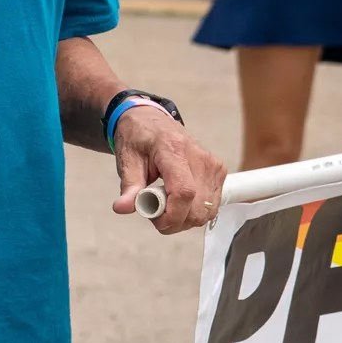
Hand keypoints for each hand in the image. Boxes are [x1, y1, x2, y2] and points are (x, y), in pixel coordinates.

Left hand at [111, 104, 226, 234]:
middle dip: (175, 221)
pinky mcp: (219, 172)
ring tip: (166, 204)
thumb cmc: (138, 138)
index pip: (184, 192)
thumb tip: (122, 208)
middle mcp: (200, 158)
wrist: (152, 121)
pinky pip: (211, 206)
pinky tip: (179, 201)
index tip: (155, 220)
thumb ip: (129, 186)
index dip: (172, 215)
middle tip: (155, 211)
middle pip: (198, 208)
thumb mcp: (127, 159)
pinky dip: (194, 211)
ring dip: (185, 218)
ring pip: (207, 211)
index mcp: (174, 150)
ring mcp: (213, 165)